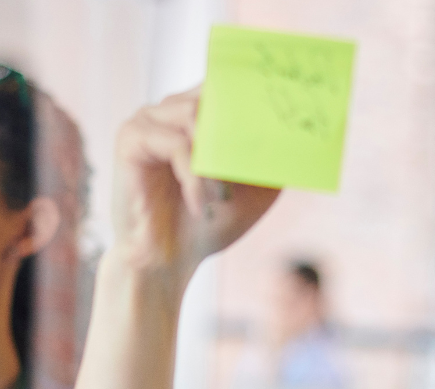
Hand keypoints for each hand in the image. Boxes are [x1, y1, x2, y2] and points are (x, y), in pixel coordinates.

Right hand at [110, 87, 280, 288]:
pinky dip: (195, 177)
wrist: (169, 261)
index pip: (226, 81)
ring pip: (195, 116)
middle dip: (240, 127)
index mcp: (197, 112)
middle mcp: (170, 108)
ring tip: (220, 196)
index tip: (287, 93)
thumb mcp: (257, 188)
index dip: (253, 87)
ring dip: (216, 159)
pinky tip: (200, 205)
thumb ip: (274, 156)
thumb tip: (305, 130)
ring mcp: (147, 120)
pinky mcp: (130, 140)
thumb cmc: (210, 222)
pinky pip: (175, 144)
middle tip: (253, 162)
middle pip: (214, 94)